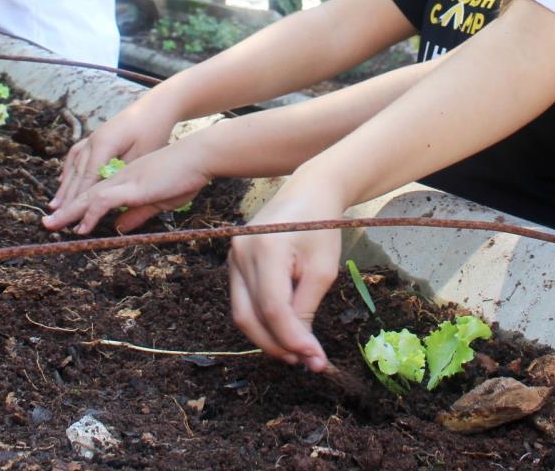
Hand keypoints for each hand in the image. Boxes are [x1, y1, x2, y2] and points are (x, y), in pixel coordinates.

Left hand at [44, 135, 211, 233]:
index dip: (79, 208)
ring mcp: (124, 180)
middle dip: (65, 210)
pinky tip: (80, 227)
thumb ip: (138, 213)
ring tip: (52, 226)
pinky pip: (104, 201)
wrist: (198, 156)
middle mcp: (120, 177)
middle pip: (86, 194)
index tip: (65, 221)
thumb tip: (119, 226)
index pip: (96, 194)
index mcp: (126, 180)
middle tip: (46, 223)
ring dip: (69, 212)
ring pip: (88, 197)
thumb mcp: (159, 201)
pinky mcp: (132, 186)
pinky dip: (90, 214)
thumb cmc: (184, 176)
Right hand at [52, 97, 183, 210]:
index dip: (78, 200)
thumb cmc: (153, 131)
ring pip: (74, 165)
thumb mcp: (141, 155)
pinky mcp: (96, 136)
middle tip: (54, 218)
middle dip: (66, 198)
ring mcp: (93, 137)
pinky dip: (69, 169)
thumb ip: (121, 174)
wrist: (157, 106)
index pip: (87, 178)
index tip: (70, 218)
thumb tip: (106, 194)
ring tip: (55, 205)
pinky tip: (63, 180)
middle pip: (77, 174)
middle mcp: (93, 140)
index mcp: (104, 145)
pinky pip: (76, 155)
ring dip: (64, 186)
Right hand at [226, 181, 343, 370]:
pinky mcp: (234, 261)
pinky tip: (283, 331)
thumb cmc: (321, 227)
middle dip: (278, 345)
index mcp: (265, 249)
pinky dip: (262, 321)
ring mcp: (232, 257)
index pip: (273, 309)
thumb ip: (307, 309)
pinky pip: (243, 301)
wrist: (309, 193)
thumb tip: (305, 352)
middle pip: (251, 316)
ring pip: (242, 313)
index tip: (316, 359)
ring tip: (296, 352)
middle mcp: (240, 253)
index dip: (293, 339)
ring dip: (268, 338)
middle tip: (306, 362)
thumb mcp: (322, 270)